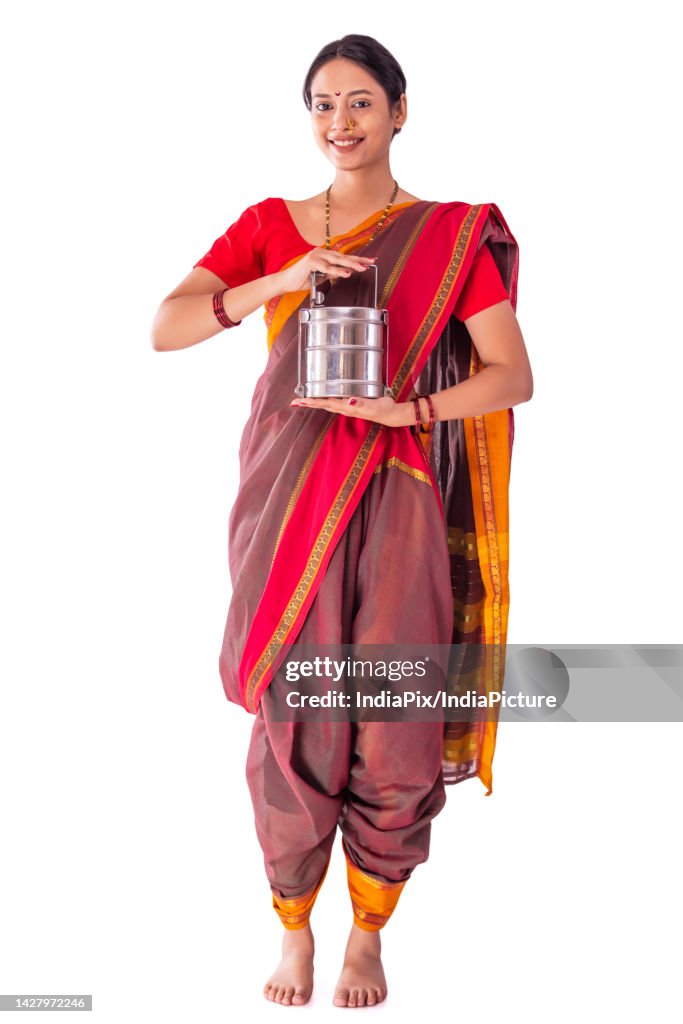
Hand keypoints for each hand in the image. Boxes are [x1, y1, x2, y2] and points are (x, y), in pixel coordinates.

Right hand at [277, 247, 376, 293]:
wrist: (286, 282)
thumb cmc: (302, 279)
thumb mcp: (321, 276)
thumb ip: (332, 273)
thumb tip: (346, 272)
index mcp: (325, 255)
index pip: (344, 257)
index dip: (357, 259)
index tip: (371, 260)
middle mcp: (321, 252)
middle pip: (343, 256)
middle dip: (358, 260)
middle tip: (371, 262)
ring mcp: (316, 255)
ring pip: (337, 260)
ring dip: (350, 264)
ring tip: (362, 268)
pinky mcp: (311, 261)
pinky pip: (327, 268)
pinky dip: (337, 271)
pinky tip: (347, 273)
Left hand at [289, 393, 411, 427]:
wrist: (390, 414)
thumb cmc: (383, 408)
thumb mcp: (374, 405)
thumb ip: (362, 403)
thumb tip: (349, 400)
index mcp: (347, 407)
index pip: (326, 403)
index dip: (313, 402)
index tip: (300, 401)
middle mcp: (344, 408)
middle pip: (322, 405)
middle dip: (308, 403)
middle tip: (293, 402)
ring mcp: (347, 407)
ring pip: (326, 404)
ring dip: (314, 403)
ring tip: (302, 401)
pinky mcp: (351, 405)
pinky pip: (333, 403)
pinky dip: (323, 400)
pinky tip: (320, 398)